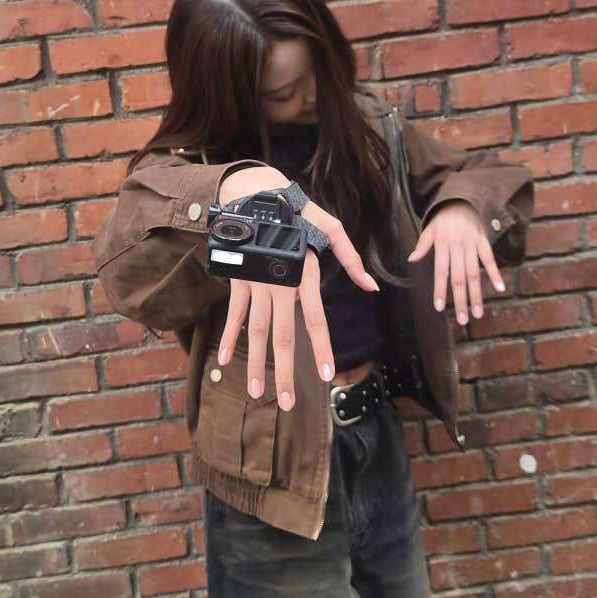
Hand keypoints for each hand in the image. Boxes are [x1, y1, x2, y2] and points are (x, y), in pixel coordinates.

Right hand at [216, 166, 379, 409]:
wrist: (255, 193)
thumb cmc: (297, 213)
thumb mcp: (329, 227)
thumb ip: (350, 258)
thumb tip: (372, 286)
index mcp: (304, 274)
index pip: (316, 319)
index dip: (322, 349)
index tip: (328, 377)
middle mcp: (280, 283)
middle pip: (284, 335)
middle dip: (285, 372)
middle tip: (286, 403)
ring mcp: (256, 283)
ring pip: (257, 331)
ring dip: (256, 364)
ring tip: (256, 393)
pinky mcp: (239, 279)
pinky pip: (234, 313)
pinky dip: (229, 336)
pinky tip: (224, 360)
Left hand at [407, 200, 505, 324]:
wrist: (461, 200)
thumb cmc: (443, 219)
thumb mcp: (429, 229)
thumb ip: (422, 245)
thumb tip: (411, 259)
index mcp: (442, 245)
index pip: (441, 272)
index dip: (440, 290)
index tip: (439, 307)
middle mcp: (458, 246)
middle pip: (459, 277)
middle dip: (460, 300)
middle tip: (462, 320)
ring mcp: (472, 244)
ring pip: (474, 273)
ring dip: (477, 294)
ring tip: (477, 313)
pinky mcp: (484, 242)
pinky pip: (490, 259)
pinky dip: (495, 273)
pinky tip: (500, 289)